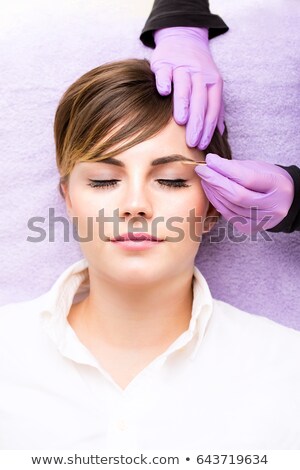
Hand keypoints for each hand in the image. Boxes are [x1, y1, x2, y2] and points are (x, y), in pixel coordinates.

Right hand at [151, 26, 223, 149]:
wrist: (183, 37)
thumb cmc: (197, 70)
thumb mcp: (211, 85)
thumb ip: (216, 107)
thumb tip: (220, 132)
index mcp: (213, 81)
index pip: (212, 106)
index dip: (208, 126)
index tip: (203, 144)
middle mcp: (199, 74)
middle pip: (199, 99)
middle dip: (197, 122)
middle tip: (192, 141)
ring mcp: (181, 67)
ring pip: (184, 86)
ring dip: (183, 103)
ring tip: (180, 121)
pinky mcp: (164, 62)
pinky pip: (164, 72)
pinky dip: (164, 81)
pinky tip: (164, 92)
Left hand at [194, 154, 294, 233]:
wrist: (285, 200)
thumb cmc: (270, 180)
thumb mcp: (259, 167)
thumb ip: (237, 167)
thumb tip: (212, 164)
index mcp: (277, 186)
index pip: (248, 178)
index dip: (225, 169)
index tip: (210, 160)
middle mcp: (272, 207)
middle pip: (237, 195)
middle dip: (215, 182)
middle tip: (202, 170)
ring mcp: (262, 220)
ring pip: (230, 206)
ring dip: (213, 192)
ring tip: (204, 179)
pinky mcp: (250, 228)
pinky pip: (229, 215)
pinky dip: (217, 203)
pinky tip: (211, 192)